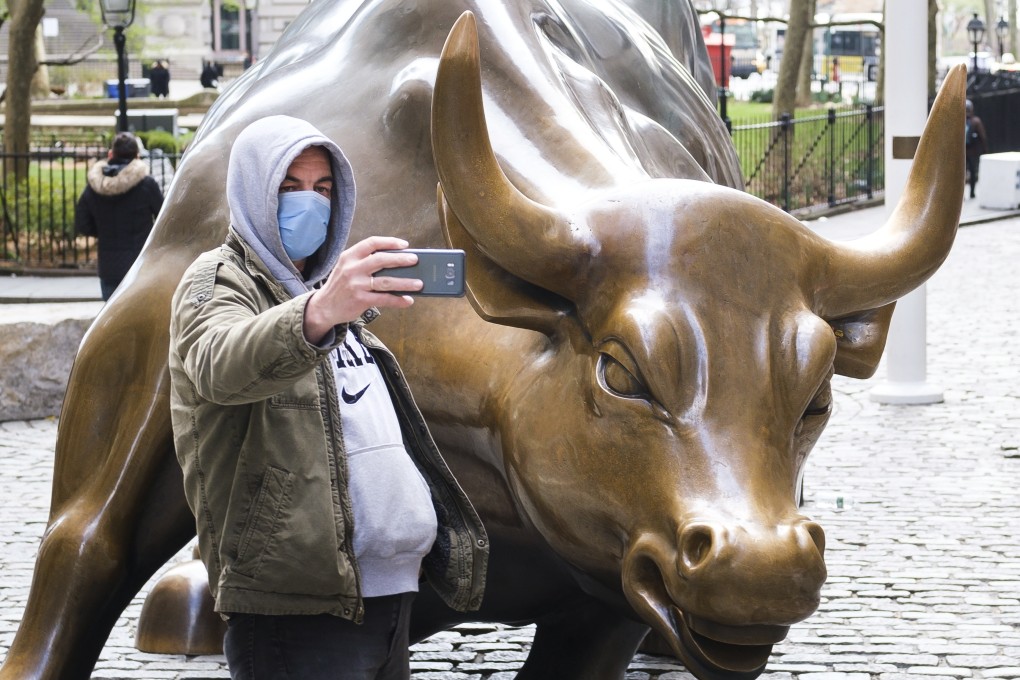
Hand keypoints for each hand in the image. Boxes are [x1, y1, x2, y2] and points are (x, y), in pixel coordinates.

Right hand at [303, 236, 422, 343]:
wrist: (324, 306)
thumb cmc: (341, 285)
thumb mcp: (347, 268)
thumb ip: (365, 262)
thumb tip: (396, 262)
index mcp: (349, 256)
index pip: (371, 243)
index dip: (389, 242)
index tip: (404, 245)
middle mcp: (352, 269)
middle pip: (380, 260)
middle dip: (401, 259)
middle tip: (415, 260)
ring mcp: (356, 285)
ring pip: (386, 281)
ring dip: (405, 282)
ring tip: (419, 283)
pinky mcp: (360, 300)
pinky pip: (384, 299)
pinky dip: (398, 300)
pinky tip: (407, 300)